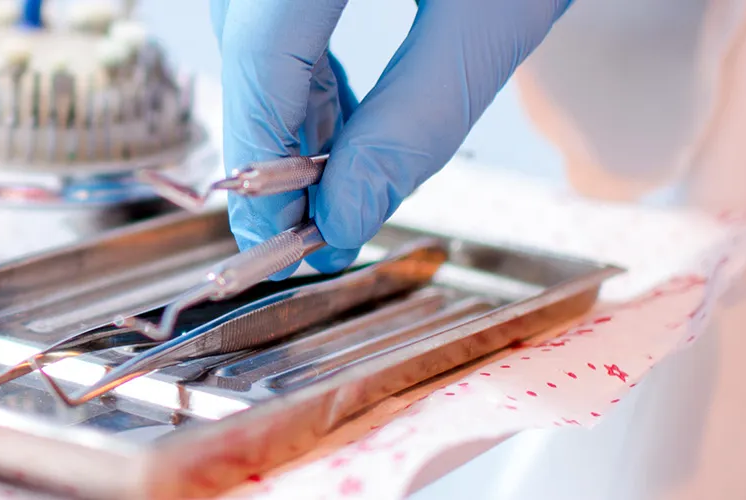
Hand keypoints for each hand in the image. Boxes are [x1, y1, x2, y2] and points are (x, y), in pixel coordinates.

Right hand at [214, 0, 571, 274]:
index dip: (263, 155)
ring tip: (333, 171)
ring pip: (252, 17)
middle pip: (246, 35)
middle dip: (271, 134)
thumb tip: (346, 212)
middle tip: (304, 221)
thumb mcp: (499, 10)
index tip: (282, 234)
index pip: (262, 52)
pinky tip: (337, 106)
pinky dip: (300, 53)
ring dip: (285, 99)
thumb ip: (417, 116)